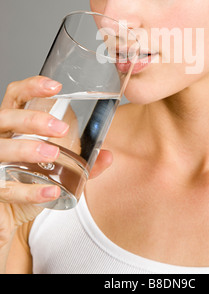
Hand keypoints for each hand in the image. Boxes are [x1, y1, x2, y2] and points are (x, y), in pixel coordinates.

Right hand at [0, 76, 111, 247]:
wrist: (12, 211)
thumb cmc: (32, 175)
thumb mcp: (59, 163)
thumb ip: (83, 160)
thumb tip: (108, 156)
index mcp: (14, 123)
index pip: (16, 95)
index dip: (32, 87)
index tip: (57, 87)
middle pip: (6, 118)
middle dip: (33, 120)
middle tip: (62, 128)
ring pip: (1, 149)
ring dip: (27, 149)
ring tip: (53, 154)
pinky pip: (8, 189)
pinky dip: (31, 191)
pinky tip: (52, 191)